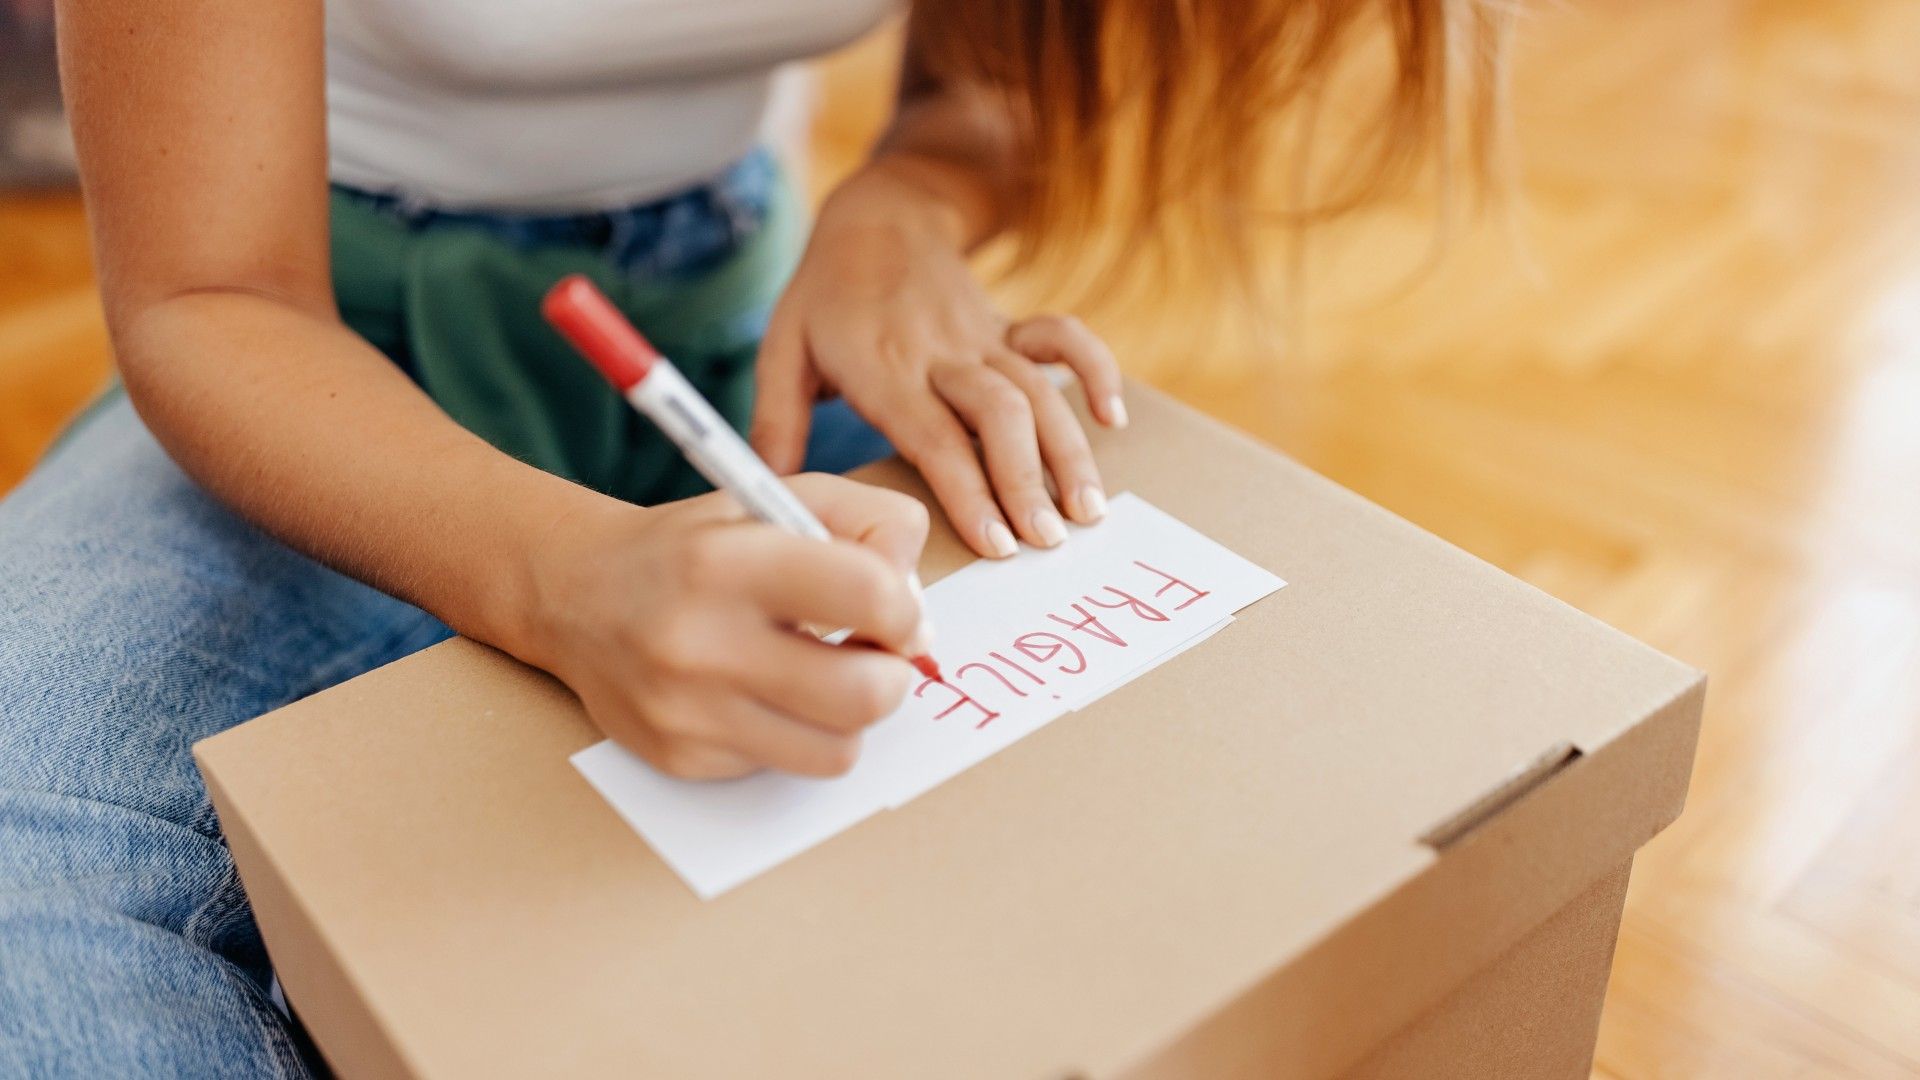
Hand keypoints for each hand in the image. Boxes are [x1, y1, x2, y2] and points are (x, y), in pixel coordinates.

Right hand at [523, 474, 931, 779]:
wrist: (577, 595)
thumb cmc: (699, 545)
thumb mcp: (778, 496)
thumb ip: (870, 521)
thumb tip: (918, 609)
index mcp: (728, 560)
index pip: (868, 593)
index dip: (907, 609)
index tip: (900, 612)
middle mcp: (699, 641)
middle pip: (865, 694)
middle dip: (894, 676)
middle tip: (878, 655)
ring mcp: (686, 711)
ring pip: (837, 750)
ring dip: (851, 716)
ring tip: (827, 677)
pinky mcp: (681, 758)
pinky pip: (785, 767)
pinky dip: (796, 734)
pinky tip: (766, 695)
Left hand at [749, 164, 1126, 559]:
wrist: (879, 214)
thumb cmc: (824, 296)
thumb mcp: (781, 350)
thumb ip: (776, 424)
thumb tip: (772, 496)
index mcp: (883, 366)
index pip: (935, 436)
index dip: (969, 491)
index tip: (995, 544)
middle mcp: (941, 352)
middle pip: (1000, 414)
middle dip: (1029, 481)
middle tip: (1048, 542)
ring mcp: (982, 336)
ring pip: (1039, 390)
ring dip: (1068, 451)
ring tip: (1088, 513)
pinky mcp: (1009, 325)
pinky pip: (1063, 339)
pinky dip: (1095, 372)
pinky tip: (1113, 420)